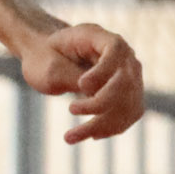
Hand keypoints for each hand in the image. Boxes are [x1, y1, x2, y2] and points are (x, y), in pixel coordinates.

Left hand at [19, 22, 144, 143]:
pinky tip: (91, 135)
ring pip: (129, 102)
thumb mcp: (50, 66)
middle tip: (70, 110)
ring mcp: (128, 73)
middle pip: (126, 81)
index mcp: (99, 36)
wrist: (46, 56)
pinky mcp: (127, 92)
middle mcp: (121, 54)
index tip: (81, 86)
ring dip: (103, 124)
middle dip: (101, 103)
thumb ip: (74, 78)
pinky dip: (112, 127)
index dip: (104, 71)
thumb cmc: (44, 57)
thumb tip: (97, 96)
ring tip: (70, 137)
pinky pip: (129, 113)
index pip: (116, 50)